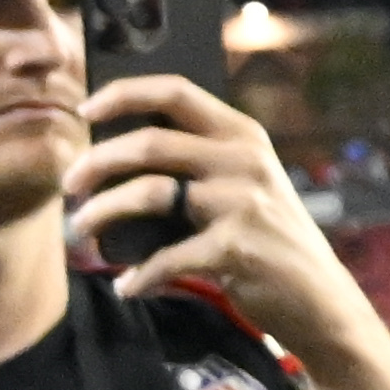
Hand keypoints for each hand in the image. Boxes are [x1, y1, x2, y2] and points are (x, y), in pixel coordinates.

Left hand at [67, 75, 370, 358]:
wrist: (319, 298)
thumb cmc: (270, 238)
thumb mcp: (246, 183)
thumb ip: (200, 160)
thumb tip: (119, 151)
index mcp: (243, 134)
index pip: (176, 91)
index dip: (123, 94)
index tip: (84, 110)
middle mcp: (244, 160)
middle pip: (150, 141)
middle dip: (96, 162)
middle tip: (69, 185)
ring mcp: (242, 203)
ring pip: (149, 192)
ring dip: (102, 212)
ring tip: (82, 230)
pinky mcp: (236, 247)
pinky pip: (166, 257)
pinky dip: (139, 275)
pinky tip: (128, 286)